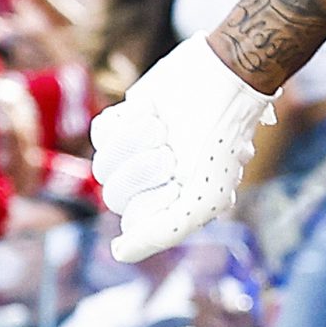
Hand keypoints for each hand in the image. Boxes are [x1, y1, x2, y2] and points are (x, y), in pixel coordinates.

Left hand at [90, 39, 273, 262]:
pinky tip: (150, 112)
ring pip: (103, 164)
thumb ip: (164, 233)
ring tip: (161, 126)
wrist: (224, 74)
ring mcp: (139, 150)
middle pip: (114, 194)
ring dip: (133, 141)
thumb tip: (118, 252)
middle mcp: (155, 179)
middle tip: (170, 150)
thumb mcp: (205, 198)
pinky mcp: (126, 121)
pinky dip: (124, 121)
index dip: (151, 200)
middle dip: (140, 169)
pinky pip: (100, 134)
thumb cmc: (222, 136)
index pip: (135, 221)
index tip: (176, 181)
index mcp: (176, 201)